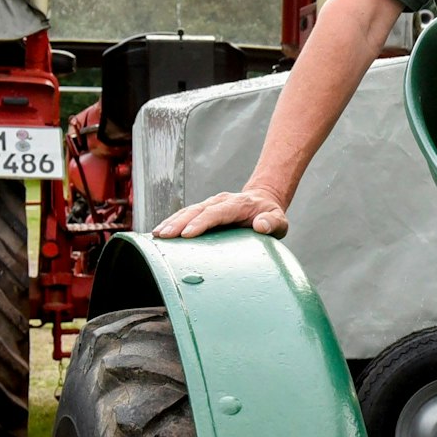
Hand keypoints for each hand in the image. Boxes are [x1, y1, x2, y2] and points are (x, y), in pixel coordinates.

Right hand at [151, 187, 290, 239]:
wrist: (263, 201)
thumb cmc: (270, 215)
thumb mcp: (280, 221)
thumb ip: (273, 223)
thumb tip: (261, 225)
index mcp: (238, 204)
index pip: (217, 213)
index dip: (201, 223)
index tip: (186, 234)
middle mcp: (221, 201)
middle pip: (197, 211)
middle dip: (179, 223)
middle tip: (164, 235)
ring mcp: (210, 204)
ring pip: (188, 211)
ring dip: (171, 222)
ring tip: (156, 234)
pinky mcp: (203, 209)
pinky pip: (185, 214)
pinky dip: (172, 221)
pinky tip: (159, 232)